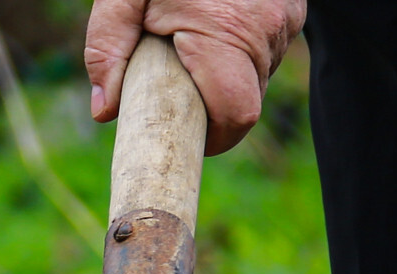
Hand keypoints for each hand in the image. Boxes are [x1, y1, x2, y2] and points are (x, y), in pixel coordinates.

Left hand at [85, 0, 305, 155]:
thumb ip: (108, 46)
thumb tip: (103, 111)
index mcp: (225, 32)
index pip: (236, 116)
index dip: (213, 137)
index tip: (186, 133)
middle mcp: (266, 31)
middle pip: (245, 102)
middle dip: (210, 103)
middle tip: (176, 76)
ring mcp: (286, 22)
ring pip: (255, 78)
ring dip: (223, 73)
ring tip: (193, 34)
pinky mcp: (293, 12)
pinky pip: (265, 51)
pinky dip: (239, 51)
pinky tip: (216, 21)